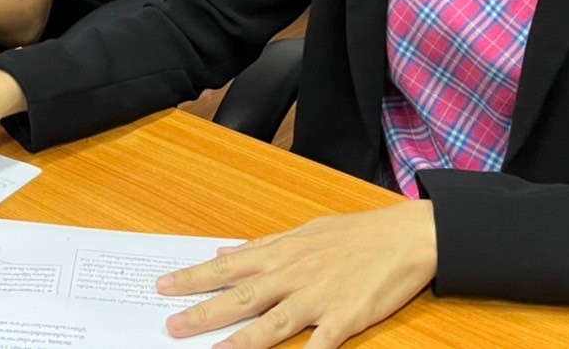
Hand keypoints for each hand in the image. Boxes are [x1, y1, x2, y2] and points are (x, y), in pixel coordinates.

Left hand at [157, 201, 436, 348]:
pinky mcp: (346, 318)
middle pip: (242, 298)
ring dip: (241, 341)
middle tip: (172, 325)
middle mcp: (294, 274)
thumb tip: (225, 251)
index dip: (195, 277)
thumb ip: (264, 245)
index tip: (163, 285)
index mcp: (282, 252)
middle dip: (204, 312)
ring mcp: (319, 298)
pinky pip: (320, 345)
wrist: (405, 237)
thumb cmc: (355, 233)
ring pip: (272, 323)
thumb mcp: (305, 230)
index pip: (228, 267)